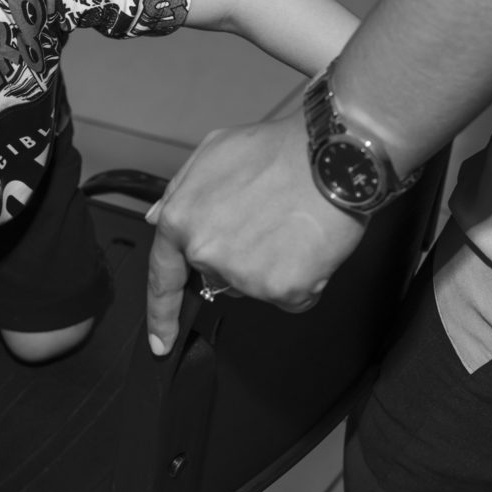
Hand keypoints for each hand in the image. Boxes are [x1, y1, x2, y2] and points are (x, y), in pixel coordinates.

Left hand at [145, 115, 366, 354]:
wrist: (333, 156)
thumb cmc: (278, 149)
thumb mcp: (213, 152)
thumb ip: (180, 190)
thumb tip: (158, 219)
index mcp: (182, 220)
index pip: (163, 278)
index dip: (161, 314)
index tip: (160, 341)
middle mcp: (206, 252)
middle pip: (219, 276)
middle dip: (238, 258)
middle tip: (266, 221)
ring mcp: (243, 275)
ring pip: (255, 287)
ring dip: (271, 266)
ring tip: (289, 225)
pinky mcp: (282, 290)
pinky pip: (291, 296)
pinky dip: (303, 277)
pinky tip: (308, 244)